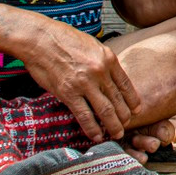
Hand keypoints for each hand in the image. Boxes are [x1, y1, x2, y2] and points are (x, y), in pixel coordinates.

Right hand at [21, 19, 142, 142]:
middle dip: (125, 116)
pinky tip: (97, 136)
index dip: (132, 100)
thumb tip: (109, 77)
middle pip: (118, 99)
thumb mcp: (91, 45)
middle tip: (127, 125)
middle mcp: (100, 71)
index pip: (125, 84)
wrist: (39, 39)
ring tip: (117, 135)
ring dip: (113, 125)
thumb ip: (102, 62)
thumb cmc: (63, 39)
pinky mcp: (68, 93)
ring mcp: (84, 83)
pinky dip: (92, 128)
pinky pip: (84, 115)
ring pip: (105, 110)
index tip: (136, 110)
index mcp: (107, 58)